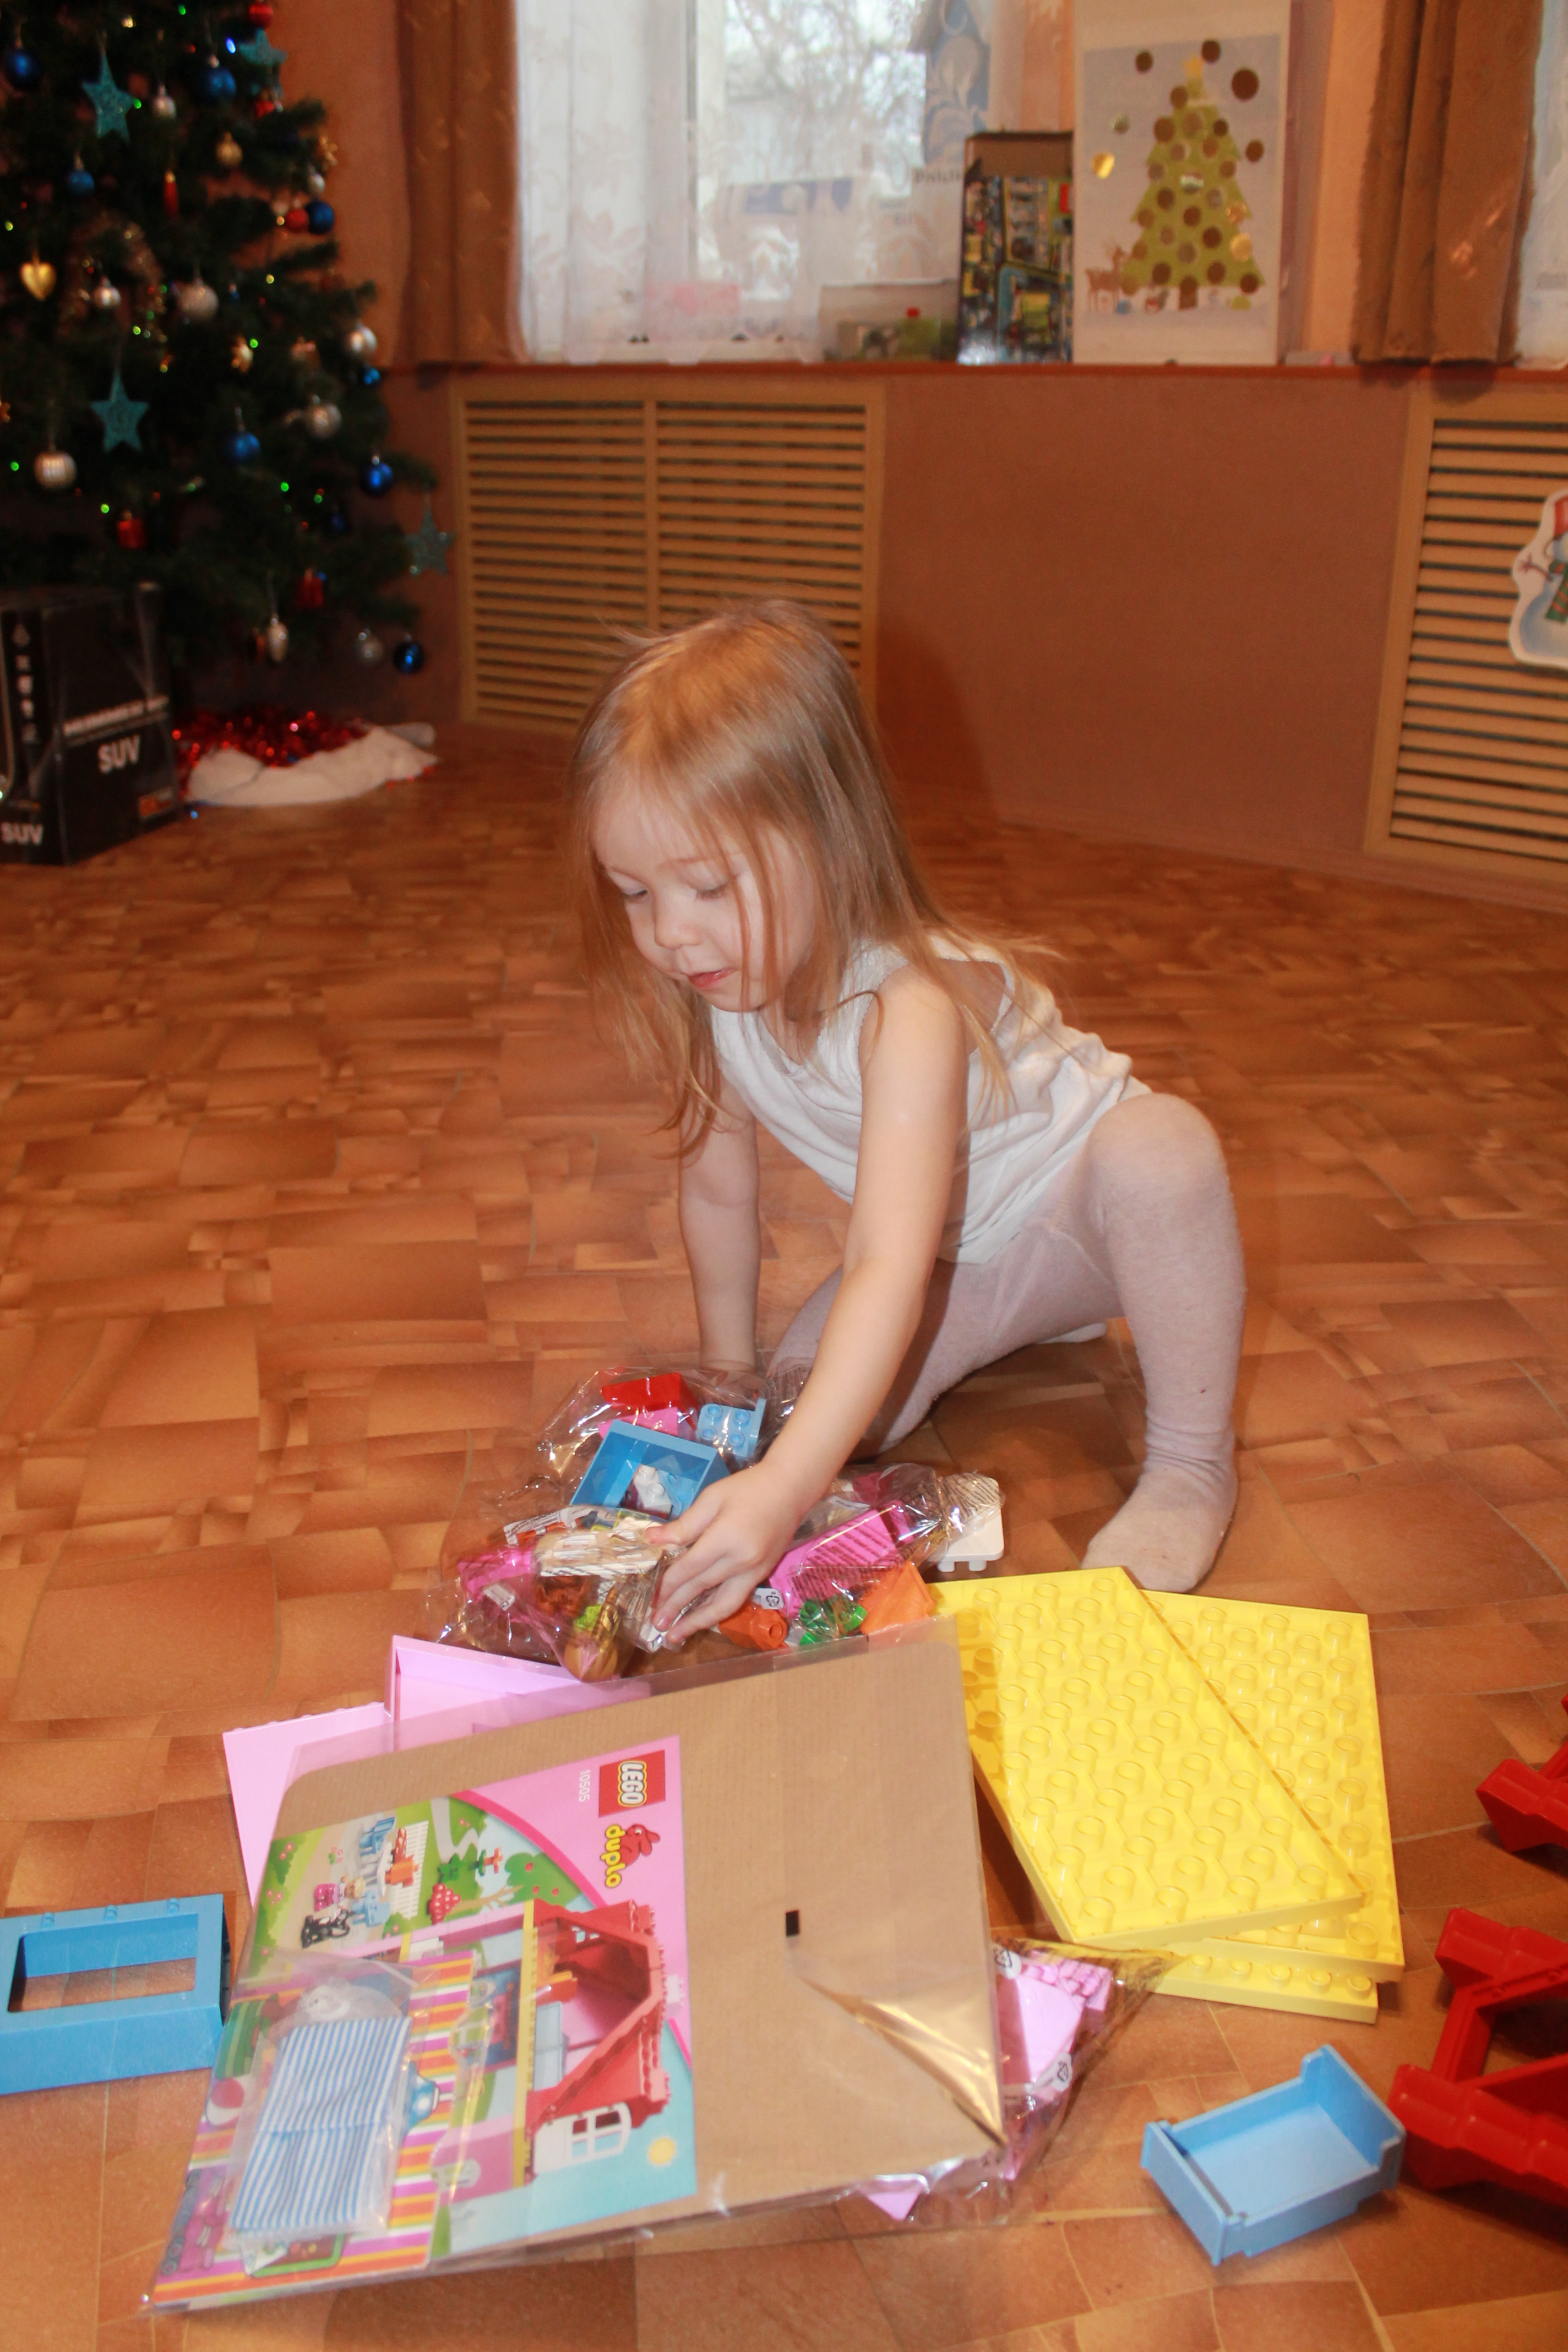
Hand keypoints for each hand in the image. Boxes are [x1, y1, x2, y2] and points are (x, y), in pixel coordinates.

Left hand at [654, 1463, 805, 1639]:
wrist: (790, 1489)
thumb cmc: (747, 1488)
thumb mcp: (711, 1499)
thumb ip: (684, 1525)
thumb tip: (652, 1539)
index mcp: (725, 1538)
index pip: (690, 1568)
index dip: (668, 1584)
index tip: (652, 1597)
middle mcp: (741, 1561)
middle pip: (702, 1588)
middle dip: (676, 1607)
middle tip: (656, 1625)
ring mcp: (755, 1571)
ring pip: (723, 1604)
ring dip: (698, 1622)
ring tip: (676, 1635)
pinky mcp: (762, 1574)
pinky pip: (736, 1599)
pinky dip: (716, 1611)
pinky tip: (702, 1618)